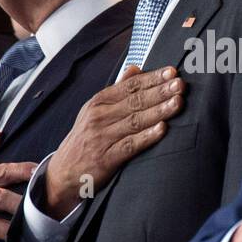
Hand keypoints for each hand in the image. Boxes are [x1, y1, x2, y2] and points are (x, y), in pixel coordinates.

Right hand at [43, 66, 183, 217]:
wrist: (61, 173)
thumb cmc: (84, 139)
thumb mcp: (94, 111)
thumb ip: (116, 90)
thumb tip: (135, 68)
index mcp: (98, 103)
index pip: (129, 86)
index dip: (152, 78)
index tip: (171, 71)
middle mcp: (99, 117)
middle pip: (135, 101)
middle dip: (160, 91)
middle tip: (180, 84)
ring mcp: (102, 138)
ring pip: (135, 121)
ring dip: (158, 111)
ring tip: (178, 102)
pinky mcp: (106, 159)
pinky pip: (130, 145)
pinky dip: (146, 137)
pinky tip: (163, 129)